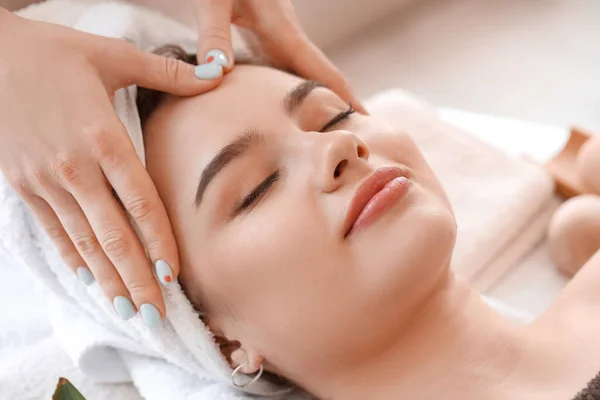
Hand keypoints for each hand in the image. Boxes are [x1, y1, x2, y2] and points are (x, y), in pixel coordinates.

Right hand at [0, 9, 222, 325]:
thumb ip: (168, 71)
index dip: (159, 241)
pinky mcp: (23, 185)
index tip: (176, 275)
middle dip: (137, 278)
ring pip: (84, 241)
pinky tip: (90, 282)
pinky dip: (73, 259)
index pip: (140, 202)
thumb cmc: (52, 52)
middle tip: (158, 314)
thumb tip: (217, 71)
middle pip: (114, 235)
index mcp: (103, 138)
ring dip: (108, 279)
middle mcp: (74, 168)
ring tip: (130, 311)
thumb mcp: (112, 55)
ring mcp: (45, 181)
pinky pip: (53, 231)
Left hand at [193, 0, 365, 112]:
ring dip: (315, 95)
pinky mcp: (262, 30)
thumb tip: (217, 76)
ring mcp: (276, 32)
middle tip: (350, 134)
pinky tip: (282, 100)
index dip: (345, 97)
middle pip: (318, 74)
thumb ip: (214, 35)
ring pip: (300, 71)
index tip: (366, 122)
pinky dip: (289, 85)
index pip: (322, 70)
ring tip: (322, 125)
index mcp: (283, 28)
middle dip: (336, 102)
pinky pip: (281, 64)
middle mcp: (286, 33)